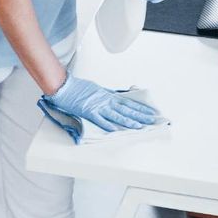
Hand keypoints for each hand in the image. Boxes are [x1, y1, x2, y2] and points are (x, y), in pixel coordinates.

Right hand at [41, 76, 159, 132]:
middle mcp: (106, 101)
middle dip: (141, 115)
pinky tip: (117, 130)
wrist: (65, 86)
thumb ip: (107, 94)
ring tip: (140, 126)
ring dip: (129, 121)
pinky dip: (108, 125)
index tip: (151, 111)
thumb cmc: (78, 87)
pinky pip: (100, 120)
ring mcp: (98, 107)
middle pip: (127, 109)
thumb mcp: (97, 89)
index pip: (129, 102)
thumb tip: (116, 97)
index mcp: (108, 96)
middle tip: (152, 120)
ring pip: (117, 115)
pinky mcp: (89, 112)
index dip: (141, 107)